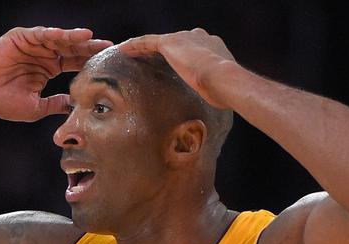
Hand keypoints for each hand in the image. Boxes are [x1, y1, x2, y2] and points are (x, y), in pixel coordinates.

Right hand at [0, 26, 112, 120]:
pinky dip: (51, 34)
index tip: (109, 63)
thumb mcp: (37, 108)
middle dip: (89, 47)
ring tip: (89, 37)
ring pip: (58, 39)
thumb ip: (56, 104)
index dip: (91, 62)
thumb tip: (77, 107)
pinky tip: (64, 35)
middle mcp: (44, 54)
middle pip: (72, 48)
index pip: (75, 63)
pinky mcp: (19, 39)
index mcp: (50, 68)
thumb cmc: (4, 103)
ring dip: (73, 38)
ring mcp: (32, 45)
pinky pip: (38, 34)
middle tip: (108, 46)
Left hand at [118, 28, 236, 108]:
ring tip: (131, 53)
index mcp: (213, 47)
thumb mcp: (218, 86)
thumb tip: (215, 101)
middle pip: (175, 43)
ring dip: (144, 47)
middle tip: (148, 60)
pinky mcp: (171, 41)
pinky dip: (135, 45)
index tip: (176, 64)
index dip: (183, 55)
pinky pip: (147, 42)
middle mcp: (199, 37)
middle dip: (163, 50)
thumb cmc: (224, 88)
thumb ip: (212, 87)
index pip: (193, 49)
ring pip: (159, 41)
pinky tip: (123, 50)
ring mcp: (184, 37)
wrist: (223, 78)